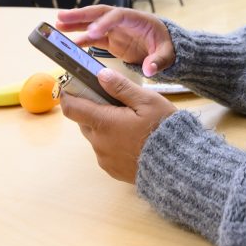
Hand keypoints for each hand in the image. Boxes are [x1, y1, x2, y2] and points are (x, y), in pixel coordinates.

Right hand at [56, 6, 174, 76]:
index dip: (104, 22)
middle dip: (81, 15)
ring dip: (76, 23)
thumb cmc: (167, 46)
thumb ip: (159, 60)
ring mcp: (116, 29)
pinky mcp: (112, 39)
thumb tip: (149, 69)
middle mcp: (123, 21)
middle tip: (62, 17)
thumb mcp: (167, 53)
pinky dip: (82, 38)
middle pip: (100, 13)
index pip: (118, 15)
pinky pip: (94, 37)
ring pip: (93, 22)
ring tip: (58, 25)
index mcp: (137, 19)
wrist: (165, 47)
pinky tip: (69, 43)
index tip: (92, 32)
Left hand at [60, 69, 176, 182]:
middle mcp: (99, 143)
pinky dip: (112, 142)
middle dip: (93, 110)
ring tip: (128, 123)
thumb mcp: (147, 101)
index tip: (73, 86)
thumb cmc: (163, 129)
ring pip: (95, 137)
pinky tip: (132, 140)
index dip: (68, 95)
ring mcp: (104, 159)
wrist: (177, 166)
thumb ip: (122, 88)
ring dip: (104, 127)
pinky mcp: (112, 170)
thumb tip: (101, 75)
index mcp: (104, 123)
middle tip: (114, 103)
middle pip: (84, 121)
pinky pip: (105, 151)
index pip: (72, 108)